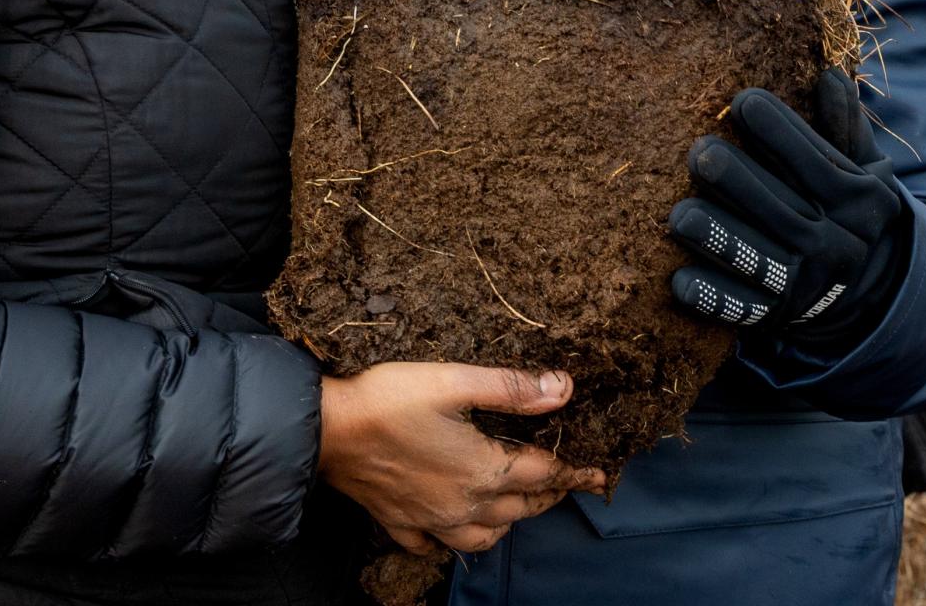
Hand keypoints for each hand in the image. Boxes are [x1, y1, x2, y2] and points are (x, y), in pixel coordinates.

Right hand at [318, 362, 604, 554]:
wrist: (327, 430)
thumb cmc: (388, 399)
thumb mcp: (452, 380)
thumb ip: (509, 387)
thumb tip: (562, 387)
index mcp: (483, 469)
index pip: (543, 472)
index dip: (573, 468)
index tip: (598, 472)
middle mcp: (465, 505)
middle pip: (522, 507)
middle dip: (548, 494)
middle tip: (564, 482)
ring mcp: (432, 520)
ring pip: (487, 534)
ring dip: (509, 520)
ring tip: (516, 503)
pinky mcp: (402, 523)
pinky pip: (438, 545)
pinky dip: (455, 539)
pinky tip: (454, 526)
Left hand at [669, 69, 905, 343]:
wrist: (859, 289)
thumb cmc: (839, 205)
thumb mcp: (859, 168)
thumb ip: (843, 126)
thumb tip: (828, 76)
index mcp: (857, 202)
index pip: (817, 162)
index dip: (780, 129)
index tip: (743, 100)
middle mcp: (836, 246)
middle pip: (783, 211)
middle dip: (737, 179)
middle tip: (699, 152)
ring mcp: (803, 284)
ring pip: (756, 259)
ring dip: (715, 237)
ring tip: (680, 215)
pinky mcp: (772, 314)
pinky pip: (738, 308)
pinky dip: (710, 295)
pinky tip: (678, 278)